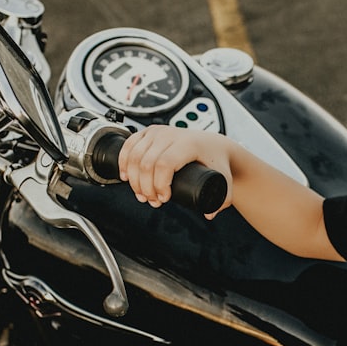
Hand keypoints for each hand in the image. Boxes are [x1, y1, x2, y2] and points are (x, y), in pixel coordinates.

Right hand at [118, 125, 232, 215]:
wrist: (212, 144)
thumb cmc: (215, 160)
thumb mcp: (223, 179)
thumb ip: (222, 200)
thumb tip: (209, 214)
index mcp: (187, 144)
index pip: (164, 165)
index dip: (159, 185)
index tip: (164, 199)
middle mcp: (170, 134)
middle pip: (146, 163)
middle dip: (145, 187)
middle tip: (152, 201)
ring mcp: (158, 131)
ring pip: (134, 155)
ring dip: (133, 179)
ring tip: (141, 194)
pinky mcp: (149, 131)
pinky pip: (129, 145)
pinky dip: (123, 162)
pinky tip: (124, 176)